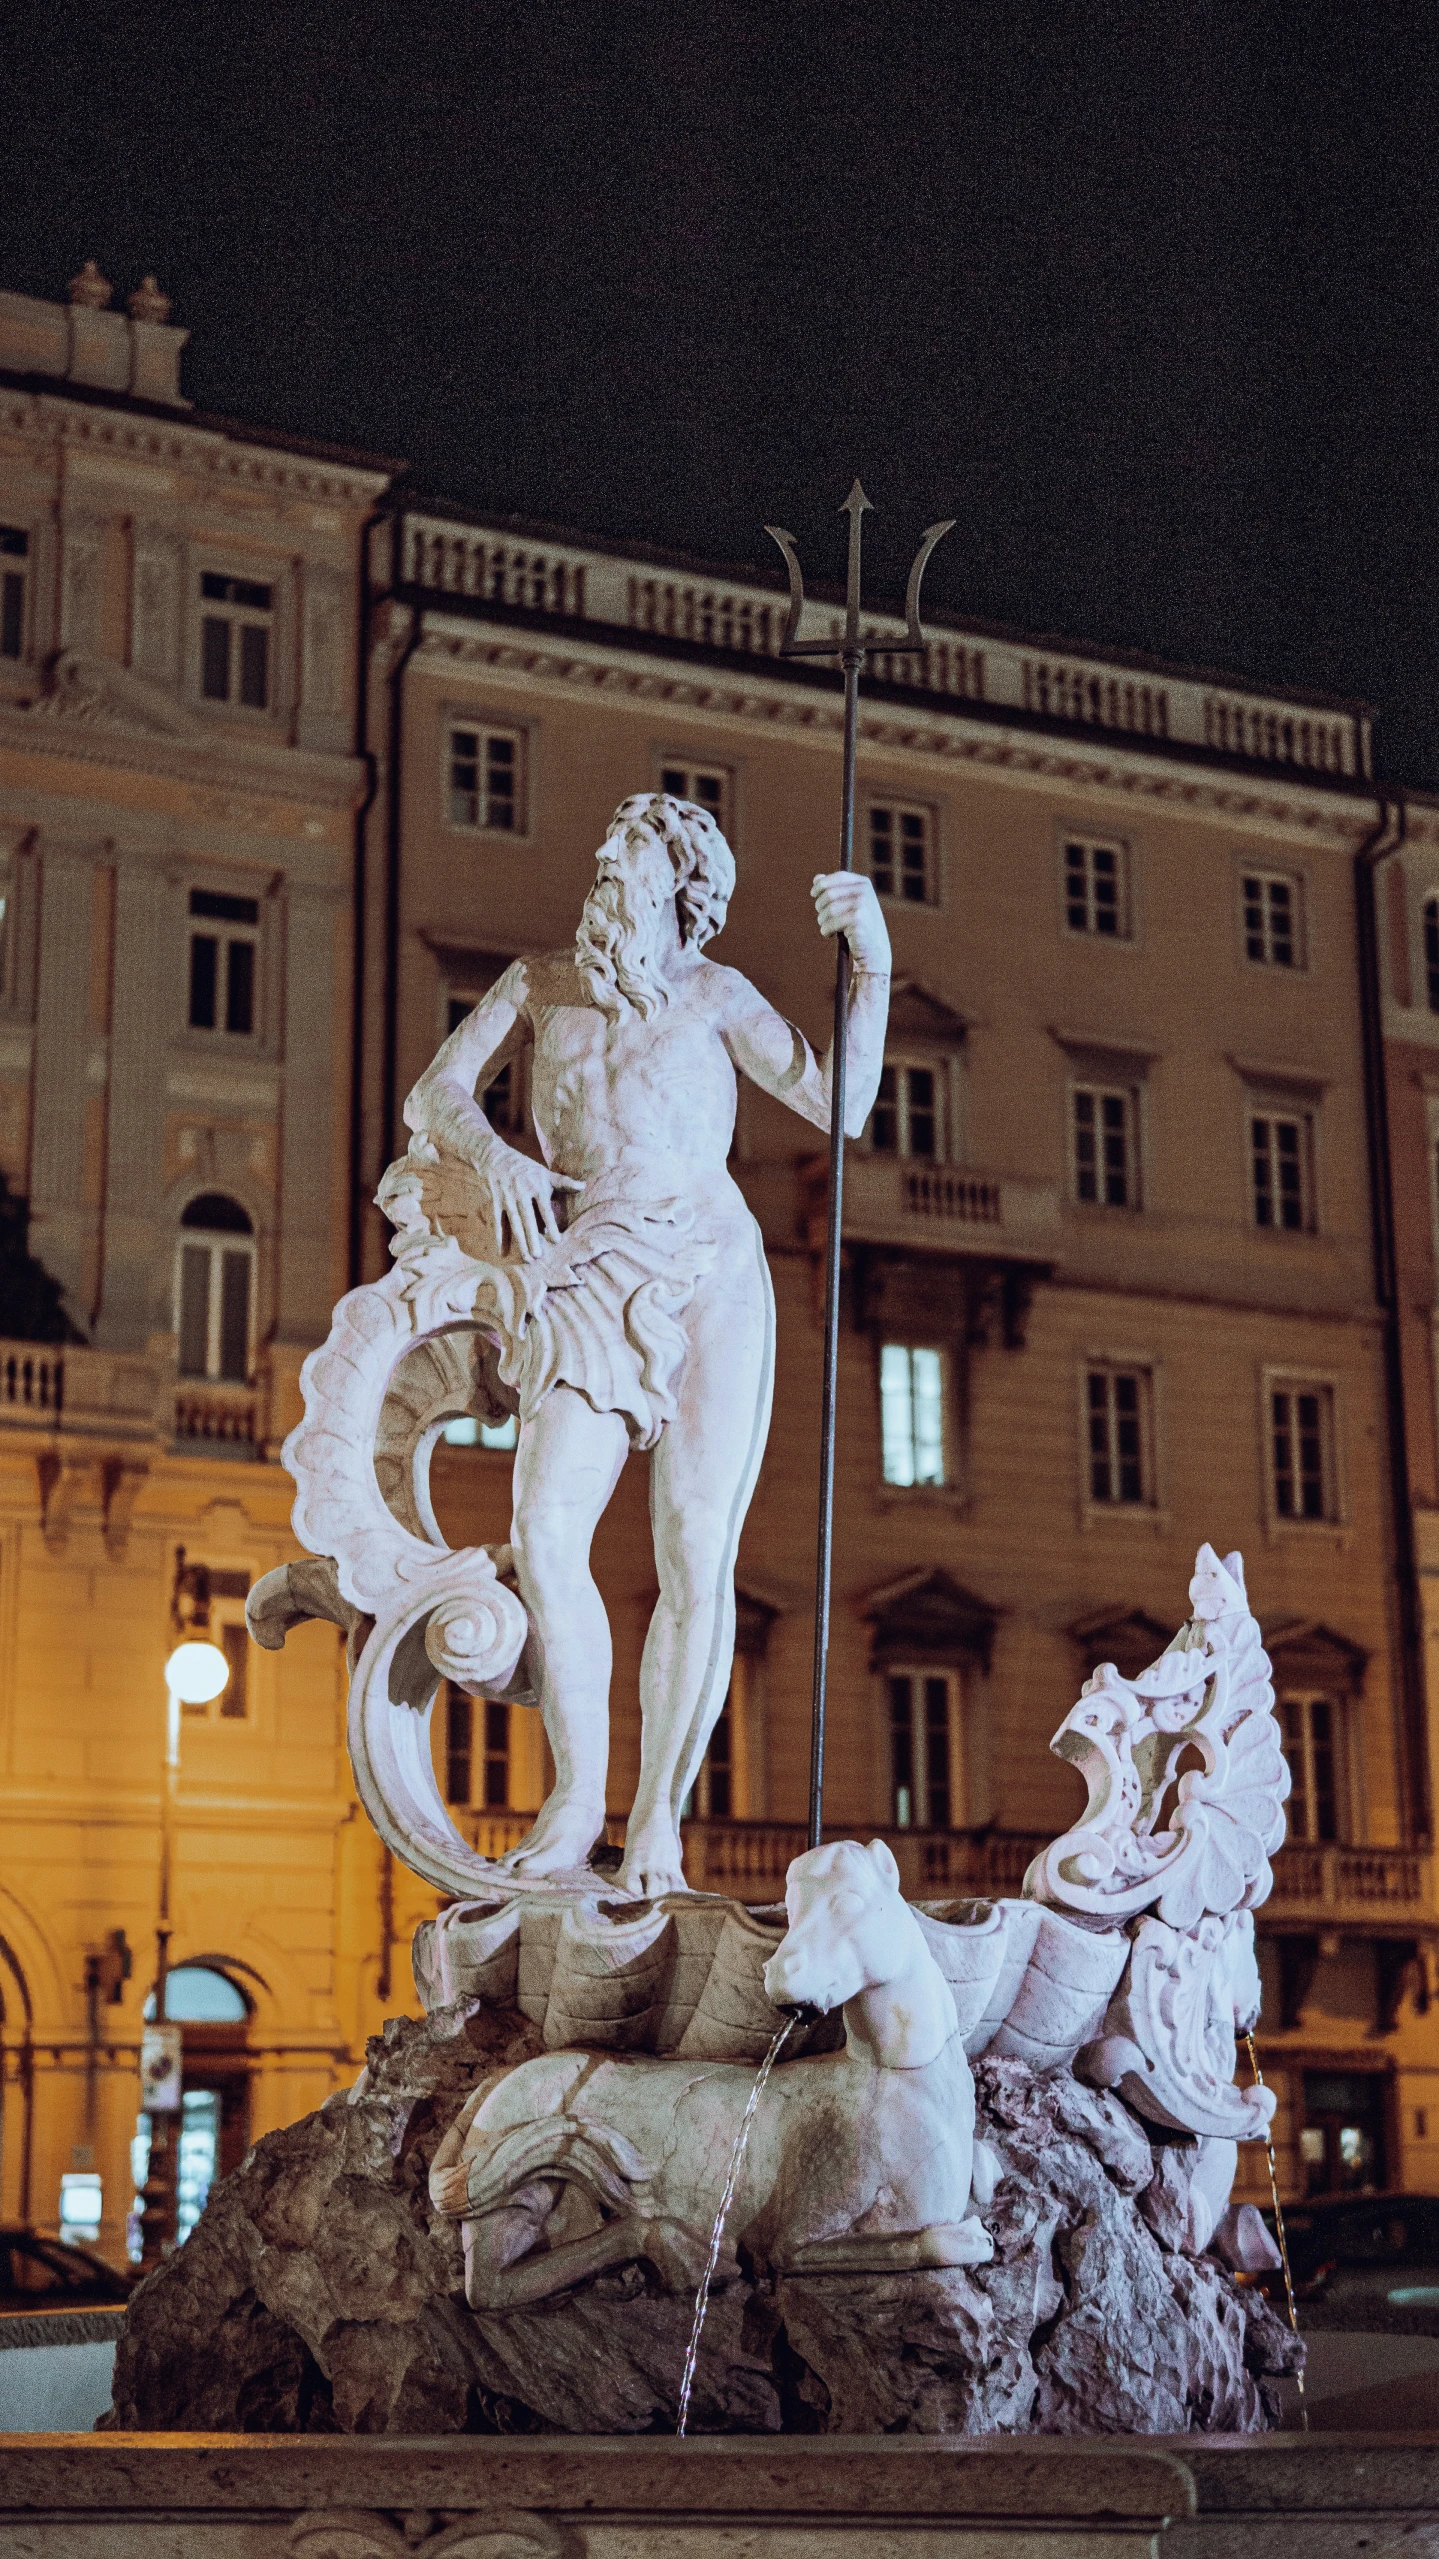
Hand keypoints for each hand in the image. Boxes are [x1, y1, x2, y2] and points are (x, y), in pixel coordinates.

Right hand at [473, 1139, 582, 1259]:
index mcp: (536, 1187)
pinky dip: (500, 1238)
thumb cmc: (526, 1168)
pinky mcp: (496, 1204)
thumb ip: (564, 1182)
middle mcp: (522, 1194)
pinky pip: (498, 1223)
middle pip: (528, 1220)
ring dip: (520, 1242)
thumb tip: (583, 1186)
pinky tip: (503, 1253)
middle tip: (538, 1256)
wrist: (496, 1157)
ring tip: (528, 1259)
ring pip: (514, 1224)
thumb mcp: (545, 1173)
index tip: (556, 1241)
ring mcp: (507, 1199)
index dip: (550, 1225)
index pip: (545, 1209)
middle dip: (532, 1238)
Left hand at [812, 871, 891, 974]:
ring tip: (828, 928)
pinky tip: (832, 935)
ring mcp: (862, 906)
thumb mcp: (850, 904)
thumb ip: (835, 890)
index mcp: (864, 884)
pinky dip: (826, 931)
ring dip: (822, 921)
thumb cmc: (859, 926)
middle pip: (829, 894)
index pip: (838, 877)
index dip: (822, 884)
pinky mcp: (857, 921)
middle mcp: (864, 892)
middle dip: (820, 907)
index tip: (813, 893)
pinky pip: (830, 924)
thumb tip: (817, 878)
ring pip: (828, 910)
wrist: (874, 950)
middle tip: (823, 918)